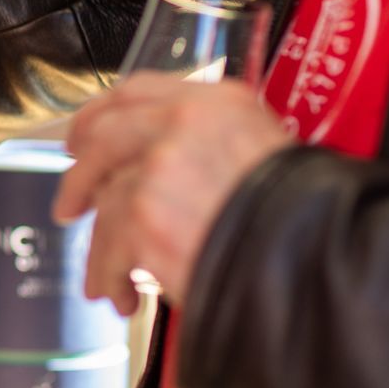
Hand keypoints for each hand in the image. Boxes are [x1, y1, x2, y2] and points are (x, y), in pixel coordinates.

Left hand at [52, 74, 292, 315]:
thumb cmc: (303, 219)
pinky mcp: (144, 214)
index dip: (100, 114)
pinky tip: (123, 297)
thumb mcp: (267, 154)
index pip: (138, 91)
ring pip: (105, 202)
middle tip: (71, 202)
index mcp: (218, 102)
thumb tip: (163, 167)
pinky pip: (108, 246)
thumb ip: (212, 147)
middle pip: (104, 139)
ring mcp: (159, 167)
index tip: (84, 135)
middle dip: (80, 177)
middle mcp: (183, 124)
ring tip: (106, 279)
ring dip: (101, 248)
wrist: (317, 259)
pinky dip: (111, 277)